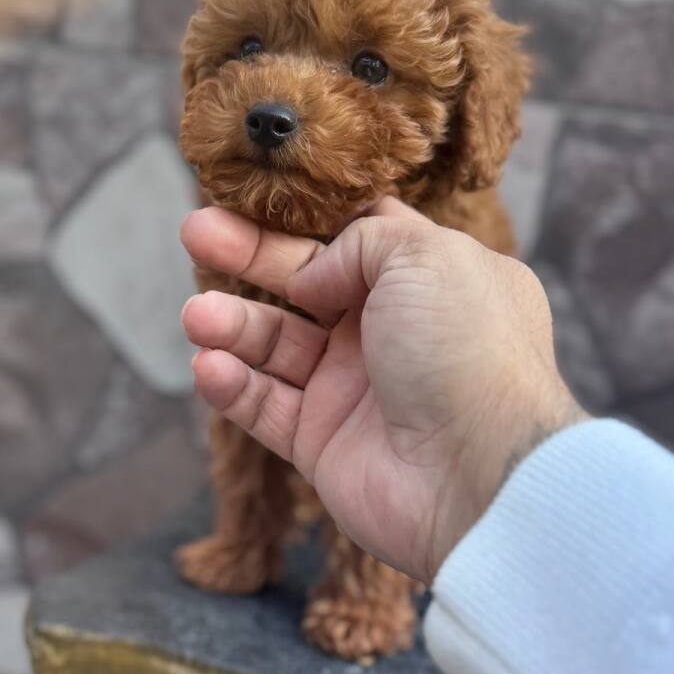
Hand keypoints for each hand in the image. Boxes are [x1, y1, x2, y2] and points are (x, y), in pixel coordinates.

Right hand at [181, 198, 585, 582]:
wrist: (478, 475)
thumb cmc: (466, 353)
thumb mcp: (425, 255)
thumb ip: (359, 240)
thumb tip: (313, 272)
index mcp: (434, 281)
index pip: (360, 237)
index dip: (308, 218)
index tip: (259, 198)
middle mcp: (395, 332)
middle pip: (304, 283)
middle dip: (247, 257)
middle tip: (195, 233)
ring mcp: (357, 389)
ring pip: (276, 346)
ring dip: (231, 326)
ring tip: (198, 316)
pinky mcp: (324, 444)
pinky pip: (265, 407)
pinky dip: (232, 386)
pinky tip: (208, 366)